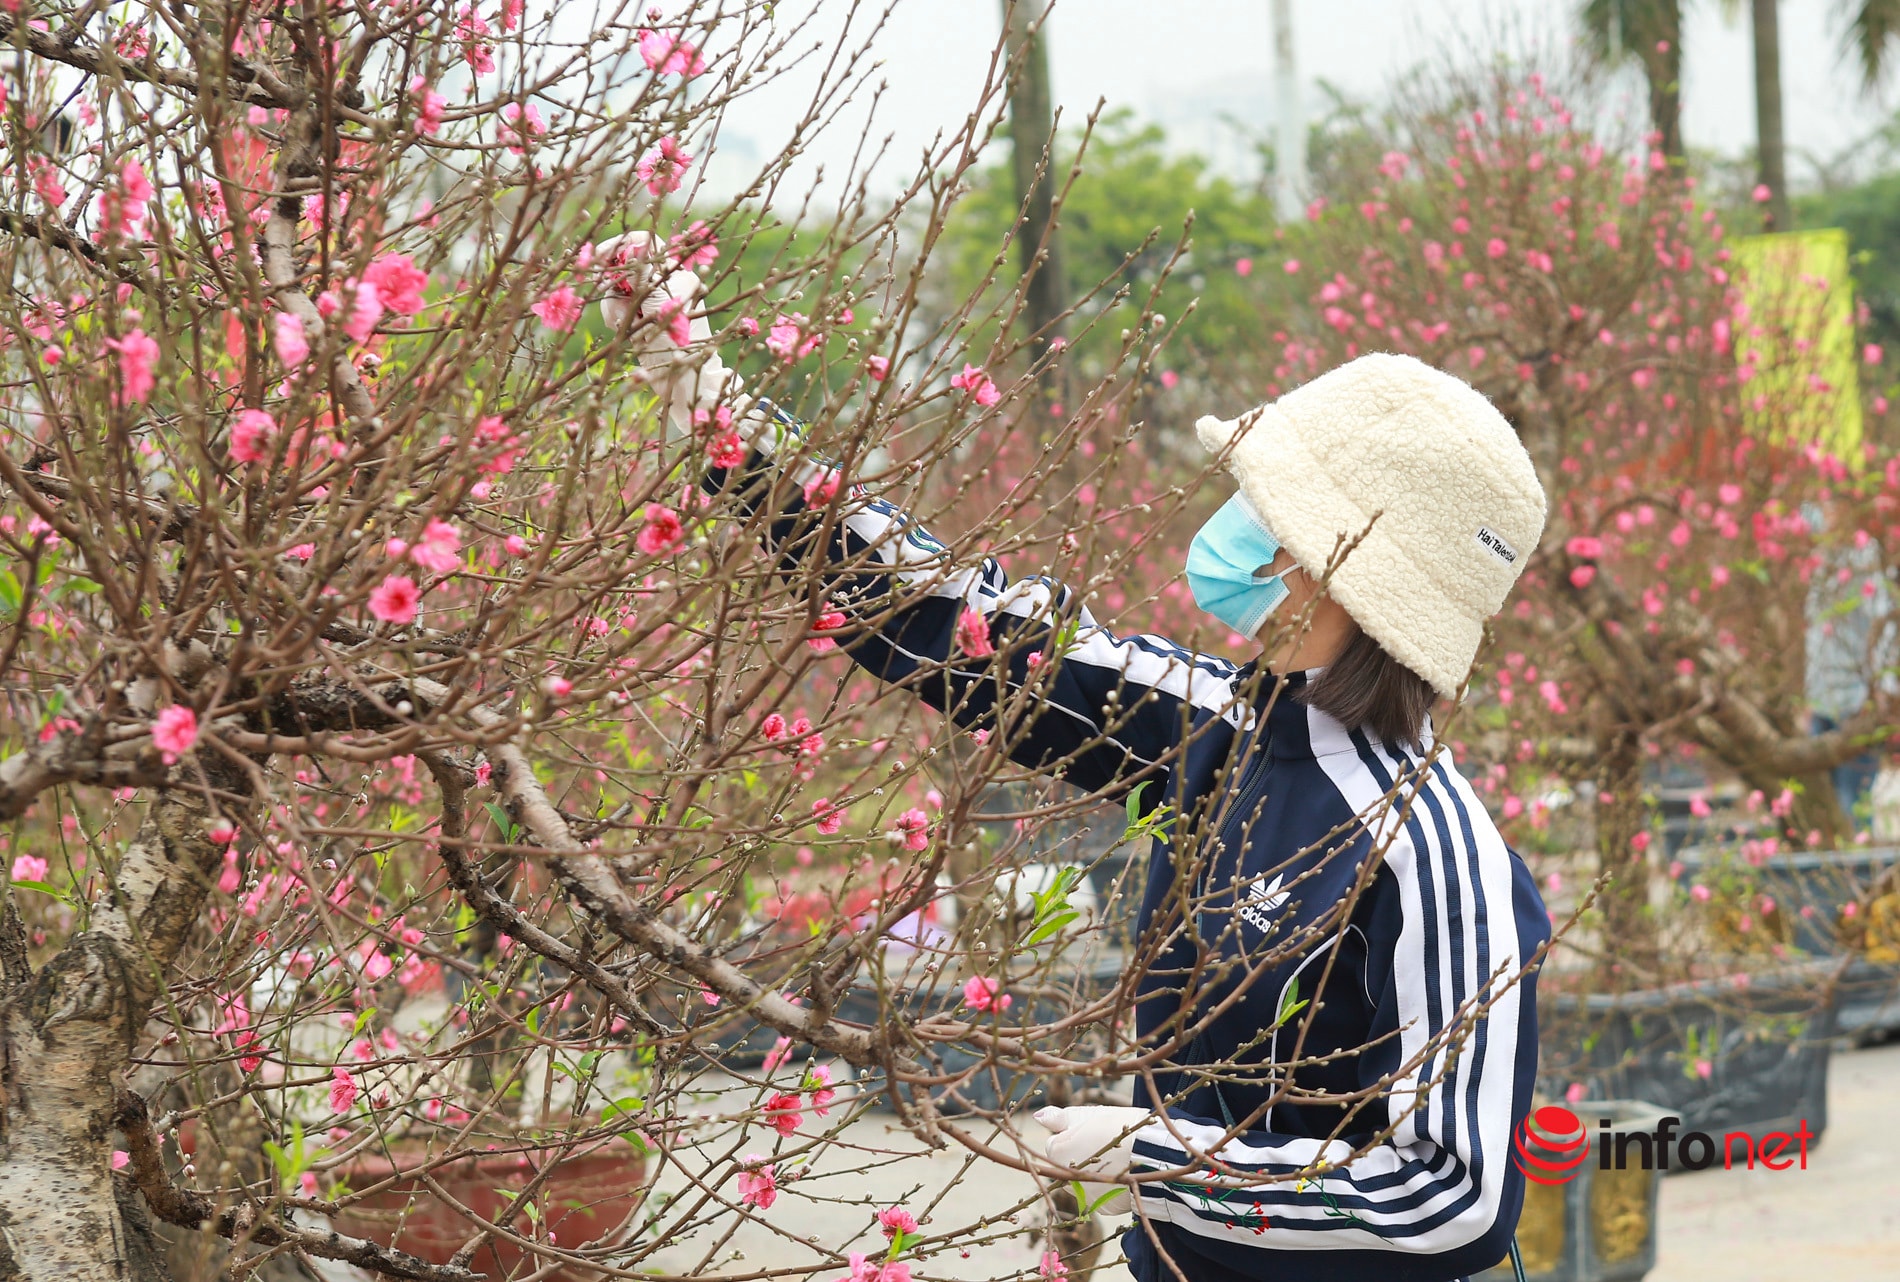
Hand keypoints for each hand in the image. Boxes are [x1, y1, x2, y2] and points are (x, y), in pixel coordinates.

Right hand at [593, 233, 732, 427]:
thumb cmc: (680, 344)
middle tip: (623, 309)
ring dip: (615, 306)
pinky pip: (614, 307)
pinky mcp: (637, 317)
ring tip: (629, 327)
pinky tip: (624, 332)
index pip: (644, 242)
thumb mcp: (661, 306)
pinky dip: (614, 317)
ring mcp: (648, 300)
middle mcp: (661, 282)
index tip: (601, 258)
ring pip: (615, 288)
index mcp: (675, 273)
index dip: (621, 245)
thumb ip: (646, 274)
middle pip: (623, 266)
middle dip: (615, 286)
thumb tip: (638, 244)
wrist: (683, 381)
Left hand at [1036, 1104, 1151, 1215]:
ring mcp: (1084, 1196)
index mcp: (1058, 1153)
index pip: (1055, 1145)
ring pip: (1081, 1182)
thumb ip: (1060, 1118)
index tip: (1090, 1132)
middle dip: (1078, 1157)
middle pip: (1066, 1166)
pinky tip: (1118, 1175)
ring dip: (1089, 1175)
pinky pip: (1097, 1196)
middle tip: (1103, 1145)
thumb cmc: (1119, 1127)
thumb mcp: (1088, 1115)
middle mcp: (1066, 1179)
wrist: (1153, 1153)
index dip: (1072, 1136)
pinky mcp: (1102, 1207)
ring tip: (1113, 1160)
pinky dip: (1105, 1188)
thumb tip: (1037, 1117)